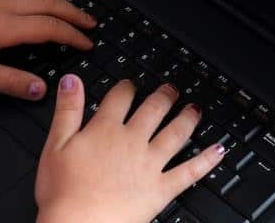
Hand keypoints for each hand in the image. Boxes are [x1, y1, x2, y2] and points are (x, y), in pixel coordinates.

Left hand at [0, 0, 95, 99]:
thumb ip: (7, 80)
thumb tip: (39, 89)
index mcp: (4, 26)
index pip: (50, 27)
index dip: (72, 35)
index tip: (87, 43)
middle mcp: (2, 4)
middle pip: (49, 3)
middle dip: (73, 12)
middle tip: (90, 23)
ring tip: (70, 7)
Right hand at [35, 75, 225, 222]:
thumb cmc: (63, 193)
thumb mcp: (55, 145)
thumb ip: (67, 110)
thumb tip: (72, 80)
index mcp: (105, 129)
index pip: (120, 97)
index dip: (127, 87)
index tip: (130, 84)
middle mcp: (132, 141)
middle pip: (153, 110)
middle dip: (164, 96)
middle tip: (172, 89)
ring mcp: (150, 164)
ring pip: (175, 133)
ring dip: (187, 118)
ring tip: (195, 109)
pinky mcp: (161, 189)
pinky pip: (190, 171)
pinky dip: (207, 160)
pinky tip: (219, 150)